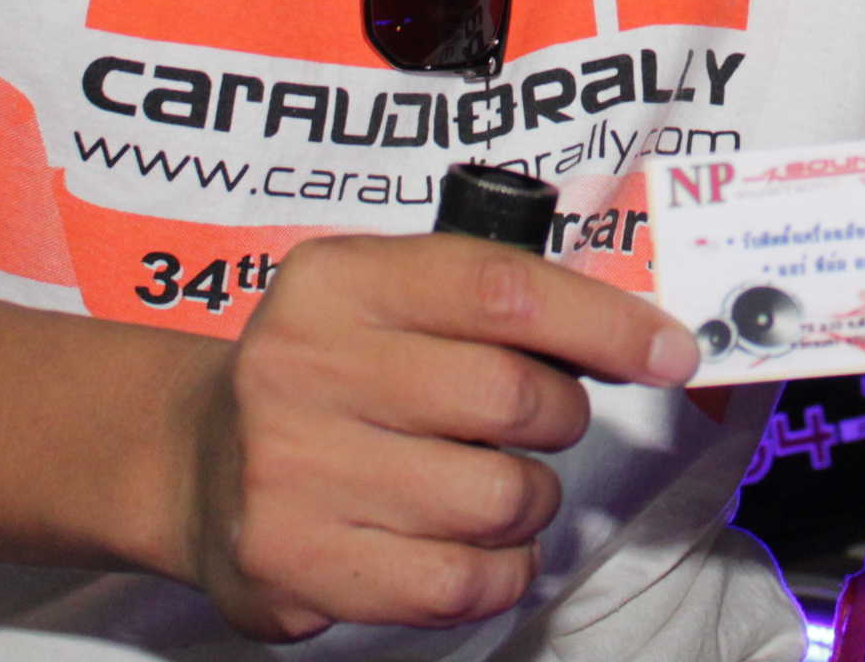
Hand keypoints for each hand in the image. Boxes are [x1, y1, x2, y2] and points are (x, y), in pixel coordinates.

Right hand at [170, 231, 698, 640]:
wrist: (193, 460)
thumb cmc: (328, 372)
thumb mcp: (385, 296)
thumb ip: (496, 299)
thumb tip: (644, 337)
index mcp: (336, 281)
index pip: (503, 289)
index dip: (605, 322)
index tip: (671, 351)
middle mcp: (302, 367)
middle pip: (512, 396)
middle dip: (559, 415)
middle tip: (539, 421)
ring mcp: (291, 470)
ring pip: (498, 498)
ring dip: (529, 501)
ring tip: (492, 486)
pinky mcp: (294, 563)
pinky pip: (459, 583)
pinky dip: (501, 569)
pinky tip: (480, 548)